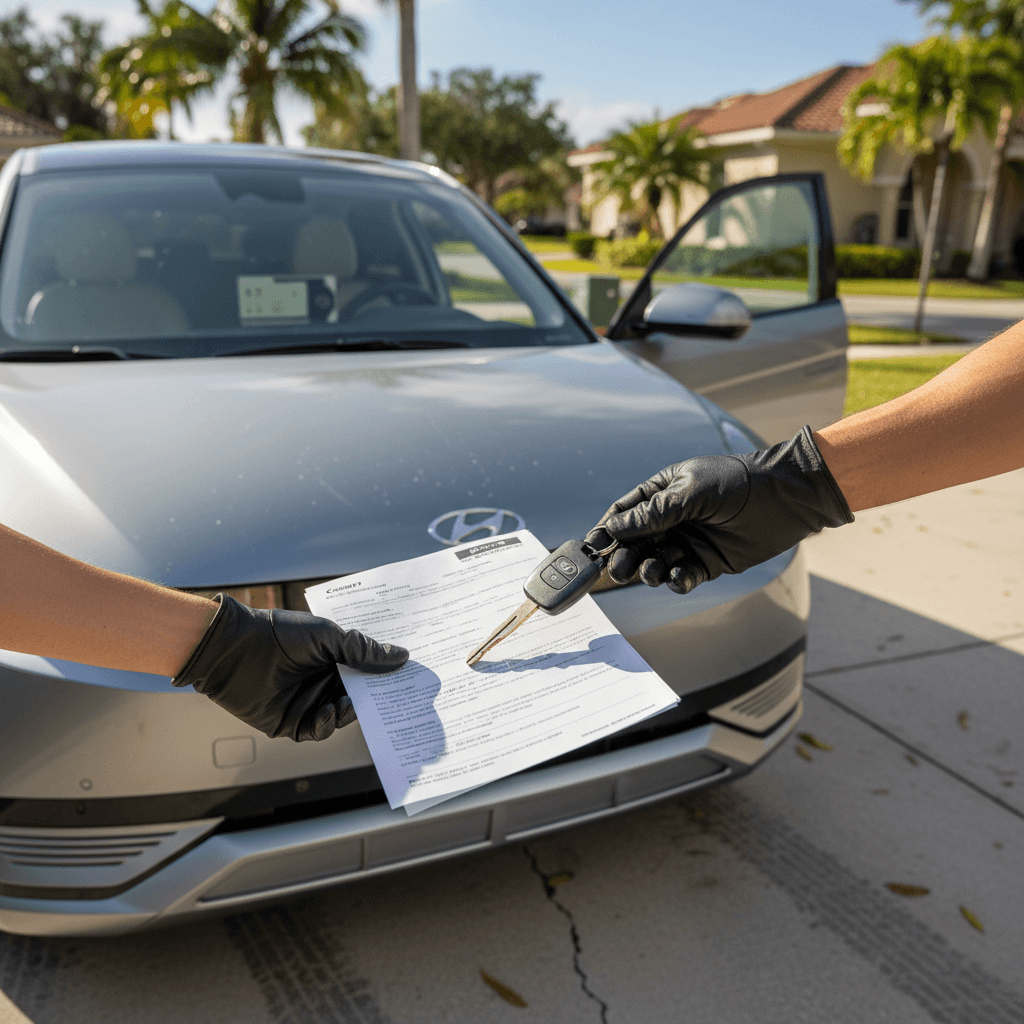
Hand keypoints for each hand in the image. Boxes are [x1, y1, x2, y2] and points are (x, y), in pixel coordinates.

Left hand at [173, 595, 408, 740]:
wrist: (234, 649)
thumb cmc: (280, 634)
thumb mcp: (328, 636)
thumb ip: (363, 650)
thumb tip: (401, 656)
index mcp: (334, 658)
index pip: (368, 670)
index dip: (386, 675)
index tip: (407, 677)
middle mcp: (324, 681)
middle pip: (359, 696)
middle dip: (374, 699)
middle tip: (391, 700)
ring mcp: (308, 702)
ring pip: (342, 716)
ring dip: (349, 712)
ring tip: (349, 703)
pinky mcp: (291, 723)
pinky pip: (317, 731)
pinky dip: (326, 724)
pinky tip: (328, 712)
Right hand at [589, 426, 852, 593]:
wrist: (784, 499)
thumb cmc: (736, 483)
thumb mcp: (690, 493)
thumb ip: (653, 513)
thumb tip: (614, 529)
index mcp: (663, 492)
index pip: (626, 512)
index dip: (608, 529)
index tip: (593, 546)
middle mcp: (673, 519)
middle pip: (637, 542)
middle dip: (625, 555)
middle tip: (618, 569)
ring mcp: (689, 541)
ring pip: (657, 562)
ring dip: (649, 570)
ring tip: (651, 572)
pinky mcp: (708, 563)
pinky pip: (683, 576)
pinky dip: (678, 580)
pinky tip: (679, 578)